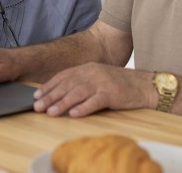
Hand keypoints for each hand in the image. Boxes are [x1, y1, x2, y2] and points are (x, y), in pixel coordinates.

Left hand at [33, 63, 152, 117]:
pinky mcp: (112, 93)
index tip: (37, 95)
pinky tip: (73, 114)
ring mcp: (102, 83)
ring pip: (78, 93)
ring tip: (51, 112)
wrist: (144, 85)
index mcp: (88, 68)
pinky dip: (83, 108)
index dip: (49, 86)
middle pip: (67, 85)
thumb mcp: (98, 77)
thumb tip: (61, 93)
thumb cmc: (119, 84)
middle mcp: (93, 73)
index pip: (63, 76)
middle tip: (37, 106)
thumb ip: (82, 82)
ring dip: (62, 103)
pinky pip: (95, 101)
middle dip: (50, 96)